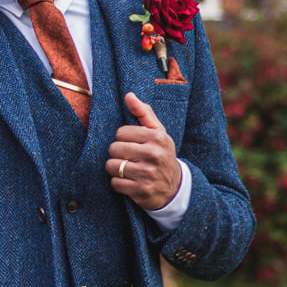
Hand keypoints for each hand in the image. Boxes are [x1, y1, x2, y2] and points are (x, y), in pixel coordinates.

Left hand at [107, 92, 181, 210]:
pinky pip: (115, 183)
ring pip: (112, 166)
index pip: (120, 132)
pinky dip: (118, 183)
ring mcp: (148, 174)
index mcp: (157, 137)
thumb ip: (143, 113)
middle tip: (128, 158)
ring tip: (127, 169)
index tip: (133, 145)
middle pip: (114, 148)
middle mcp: (154, 155)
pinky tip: (129, 181)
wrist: (175, 187)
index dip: (123, 139)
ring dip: (115, 169)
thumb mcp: (158, 133)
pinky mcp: (141, 190)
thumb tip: (128, 95)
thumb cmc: (161, 155)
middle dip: (117, 154)